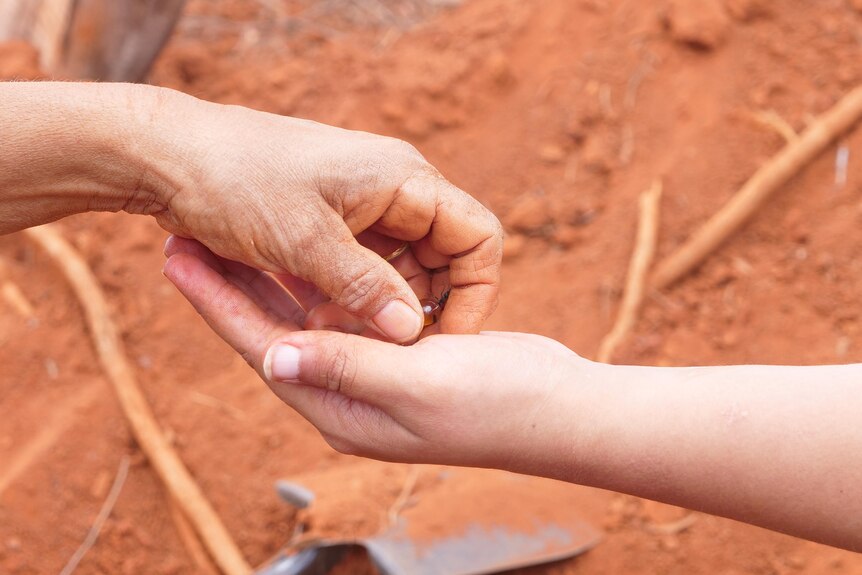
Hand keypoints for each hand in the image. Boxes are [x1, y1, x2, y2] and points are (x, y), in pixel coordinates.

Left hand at [0, 82, 501, 342]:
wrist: (165, 151)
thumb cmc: (234, 181)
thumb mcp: (304, 241)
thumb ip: (364, 288)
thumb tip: (410, 330)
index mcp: (403, 180)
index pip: (476, 238)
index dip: (471, 292)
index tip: (447, 338)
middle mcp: (392, 187)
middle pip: (436, 258)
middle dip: (413, 305)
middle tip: (376, 344)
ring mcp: (361, 202)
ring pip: (393, 267)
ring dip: (371, 304)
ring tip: (331, 331)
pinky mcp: (331, 218)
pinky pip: (356, 262)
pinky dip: (342, 292)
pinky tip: (312, 314)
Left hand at [163, 237, 584, 472]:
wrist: (563, 413)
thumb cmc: (501, 405)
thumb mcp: (419, 386)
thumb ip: (347, 367)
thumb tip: (273, 355)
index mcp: (347, 410)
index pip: (267, 350)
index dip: (219, 305)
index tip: (177, 262)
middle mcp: (354, 393)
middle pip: (279, 329)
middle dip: (235, 286)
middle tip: (189, 239)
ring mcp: (381, 373)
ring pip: (316, 316)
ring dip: (278, 280)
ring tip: (236, 234)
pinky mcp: (406, 354)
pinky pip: (353, 310)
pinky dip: (330, 280)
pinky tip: (307, 251)